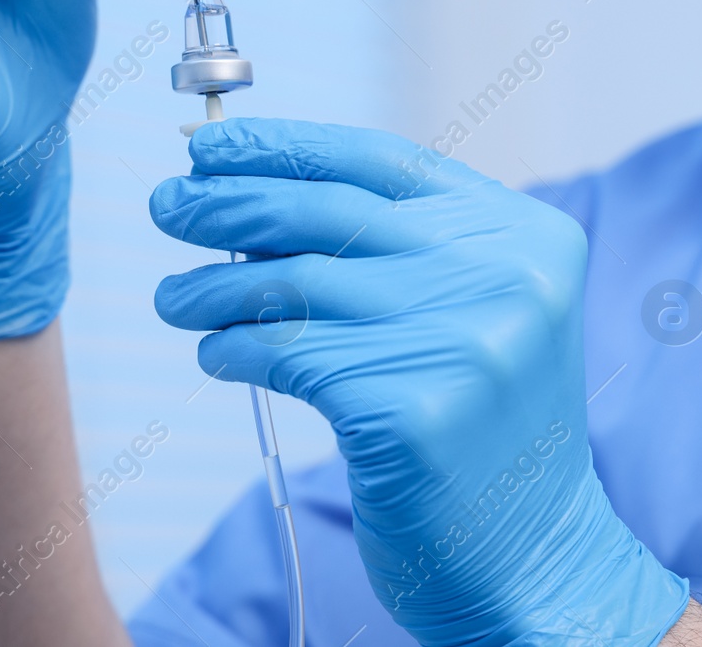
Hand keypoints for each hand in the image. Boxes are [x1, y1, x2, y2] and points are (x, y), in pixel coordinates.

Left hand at [150, 120, 689, 646]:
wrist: (533, 554)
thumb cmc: (481, 425)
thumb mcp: (471, 309)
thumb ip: (397, 248)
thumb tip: (256, 191)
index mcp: (524, 234)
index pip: (383, 160)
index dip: (286, 146)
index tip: (212, 146)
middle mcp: (503, 276)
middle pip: (330, 213)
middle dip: (230, 202)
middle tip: (167, 205)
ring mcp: (460, 341)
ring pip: (294, 284)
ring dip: (213, 287)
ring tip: (175, 298)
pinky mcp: (410, 412)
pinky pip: (285, 355)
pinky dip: (232, 349)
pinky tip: (216, 354)